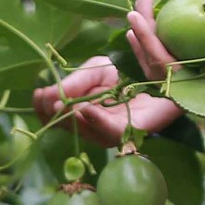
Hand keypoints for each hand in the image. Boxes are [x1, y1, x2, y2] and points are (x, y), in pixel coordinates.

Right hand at [31, 55, 178, 147]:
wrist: (168, 75)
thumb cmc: (131, 74)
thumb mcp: (97, 71)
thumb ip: (76, 82)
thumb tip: (50, 94)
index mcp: (86, 114)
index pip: (58, 118)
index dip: (44, 109)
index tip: (36, 94)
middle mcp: (98, 127)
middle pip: (69, 128)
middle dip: (54, 115)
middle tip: (46, 97)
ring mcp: (115, 133)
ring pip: (87, 131)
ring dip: (71, 118)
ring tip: (60, 104)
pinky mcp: (133, 131)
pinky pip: (111, 131)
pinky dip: (96, 121)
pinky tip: (84, 109)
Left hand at [127, 0, 204, 146]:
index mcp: (194, 93)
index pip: (162, 63)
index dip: (147, 39)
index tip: (135, 15)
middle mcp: (184, 94)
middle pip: (151, 62)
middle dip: (141, 32)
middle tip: (137, 1)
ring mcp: (185, 91)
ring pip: (156, 66)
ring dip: (145, 41)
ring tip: (137, 15)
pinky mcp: (190, 86)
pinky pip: (168, 67)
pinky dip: (159, 48)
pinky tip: (158, 30)